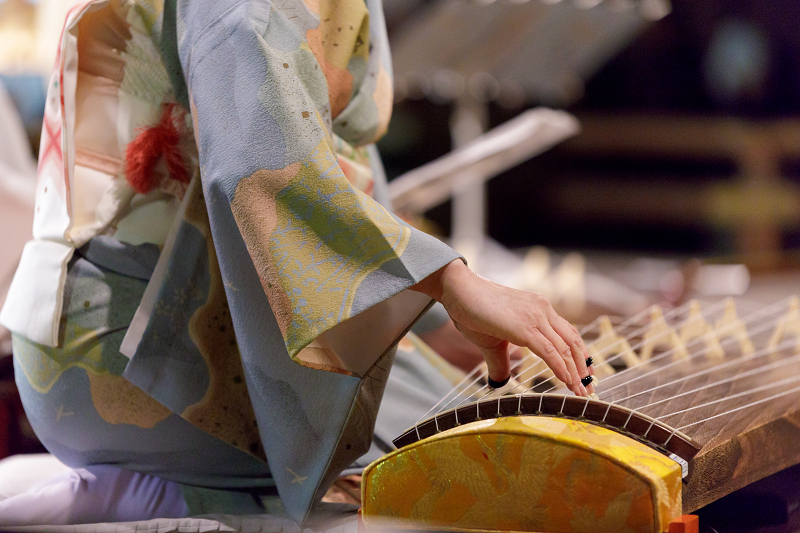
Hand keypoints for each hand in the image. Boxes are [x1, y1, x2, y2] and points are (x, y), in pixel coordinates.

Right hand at [413, 260, 593, 396]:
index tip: (585, 372)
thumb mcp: (491, 341)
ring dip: (575, 372)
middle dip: (583, 365)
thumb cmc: (471, 310)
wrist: (458, 290)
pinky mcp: (525, 327)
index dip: (579, 354)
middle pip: (573, 340)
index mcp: (538, 308)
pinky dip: (562, 369)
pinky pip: (550, 351)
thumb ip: (501, 360)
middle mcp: (542, 309)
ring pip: (565, 348)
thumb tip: (501, 380)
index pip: (567, 332)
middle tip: (589, 385)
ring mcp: (536, 316)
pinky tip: (567, 382)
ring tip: (581, 391)